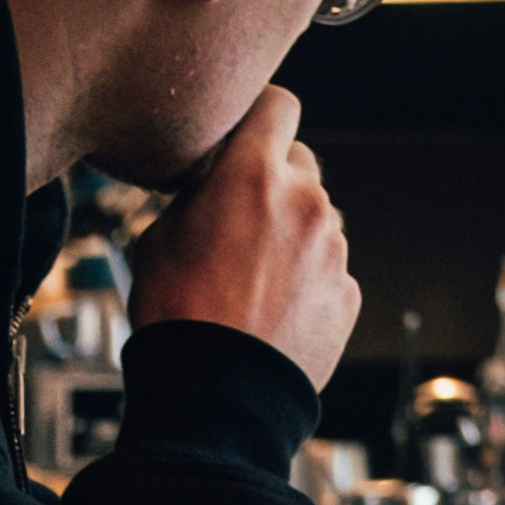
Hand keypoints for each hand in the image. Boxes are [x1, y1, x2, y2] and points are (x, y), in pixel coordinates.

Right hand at [127, 87, 357, 391]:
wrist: (214, 398)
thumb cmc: (175, 317)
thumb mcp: (156, 239)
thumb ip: (195, 196)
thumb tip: (211, 186)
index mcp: (252, 175)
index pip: (278, 105)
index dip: (260, 116)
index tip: (246, 133)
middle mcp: (305, 201)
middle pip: (299, 162)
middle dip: (272, 181)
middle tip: (237, 220)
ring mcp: (333, 248)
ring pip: (315, 219)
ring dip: (290, 234)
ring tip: (249, 280)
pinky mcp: (348, 292)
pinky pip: (327, 268)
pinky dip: (305, 280)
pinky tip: (270, 311)